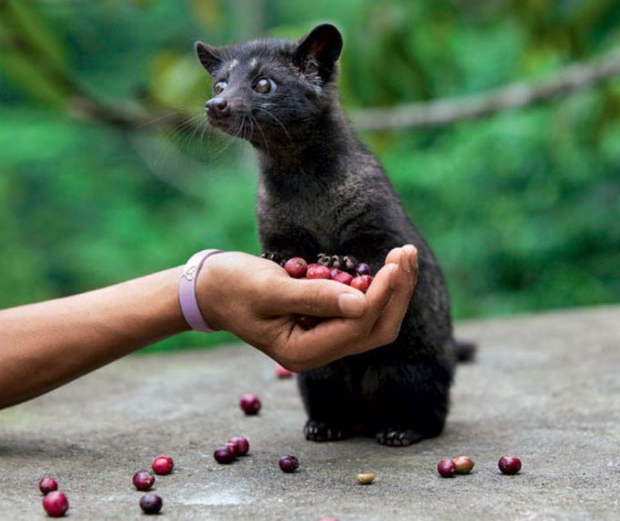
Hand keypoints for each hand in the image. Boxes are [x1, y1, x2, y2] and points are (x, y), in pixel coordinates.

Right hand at [196, 245, 418, 370]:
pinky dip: (378, 288)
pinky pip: (361, 310)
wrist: (213, 288)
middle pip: (375, 329)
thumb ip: (314, 298)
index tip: (393, 263)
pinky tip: (386, 265)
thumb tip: (360, 303)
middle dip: (396, 293)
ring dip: (393, 290)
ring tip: (404, 254)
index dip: (379, 296)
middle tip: (406, 254)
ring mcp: (324, 338)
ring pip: (374, 321)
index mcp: (302, 352)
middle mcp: (319, 351)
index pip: (356, 327)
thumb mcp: (269, 289)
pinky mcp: (325, 322)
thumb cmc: (234, 286)